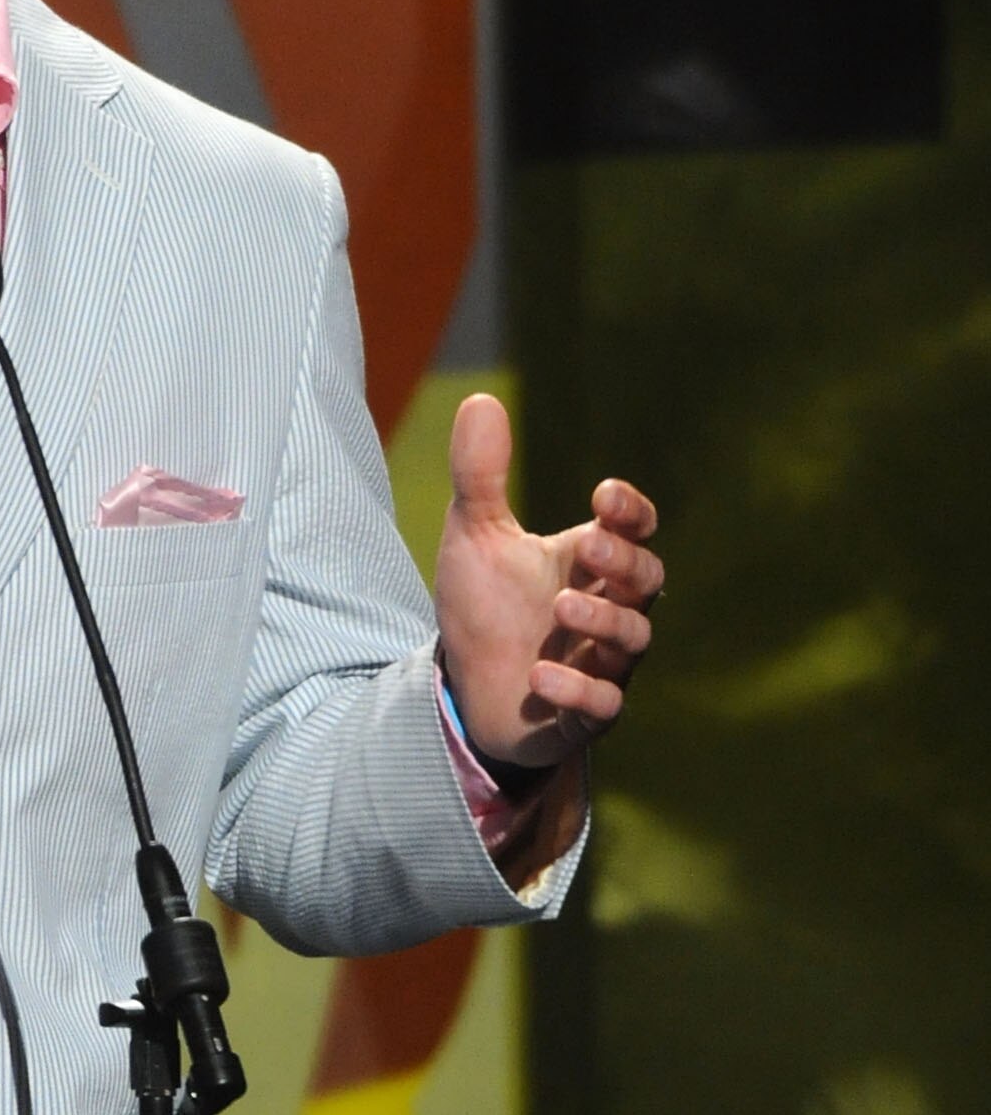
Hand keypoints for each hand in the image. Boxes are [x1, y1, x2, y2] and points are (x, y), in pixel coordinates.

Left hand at [434, 392, 660, 767]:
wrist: (466, 689)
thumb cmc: (485, 609)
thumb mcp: (473, 537)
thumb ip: (480, 475)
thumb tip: (480, 399)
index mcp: (590, 563)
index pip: (635, 531)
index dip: (630, 513)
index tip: (602, 494)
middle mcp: (608, 611)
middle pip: (648, 582)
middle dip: (625, 562)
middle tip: (590, 544)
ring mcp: (600, 664)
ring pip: (633, 641)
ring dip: (604, 620)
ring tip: (563, 604)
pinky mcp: (582, 715)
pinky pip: (602, 707)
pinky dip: (578, 692)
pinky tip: (542, 675)